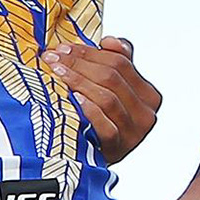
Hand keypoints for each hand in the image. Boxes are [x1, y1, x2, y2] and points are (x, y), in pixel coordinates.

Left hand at [50, 33, 162, 163]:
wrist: (92, 159)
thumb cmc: (101, 121)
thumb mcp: (112, 91)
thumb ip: (117, 63)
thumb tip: (110, 40)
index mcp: (148, 95)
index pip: (121, 63)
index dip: (90, 52)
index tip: (63, 48)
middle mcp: (146, 113)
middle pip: (112, 77)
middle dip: (79, 63)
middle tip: (52, 58)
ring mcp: (134, 133)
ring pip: (107, 97)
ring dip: (78, 81)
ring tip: (56, 73)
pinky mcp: (118, 148)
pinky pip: (104, 125)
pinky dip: (88, 110)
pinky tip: (72, 99)